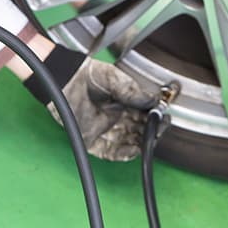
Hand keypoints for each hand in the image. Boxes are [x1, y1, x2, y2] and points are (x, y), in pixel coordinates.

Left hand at [25, 46, 159, 160]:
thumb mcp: (113, 77)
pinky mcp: (92, 141)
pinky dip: (124, 153)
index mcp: (122, 102)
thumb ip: (132, 90)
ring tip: (150, 138)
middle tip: (159, 128)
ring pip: (128, 142)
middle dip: (151, 130)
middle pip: (138, 130)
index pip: (143, 114)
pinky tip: (135, 149)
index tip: (163, 116)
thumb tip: (151, 100)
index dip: (154, 116)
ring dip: (141, 143)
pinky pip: (111, 152)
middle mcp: (114, 117)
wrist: (64, 80)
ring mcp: (104, 130)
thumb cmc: (86, 74)